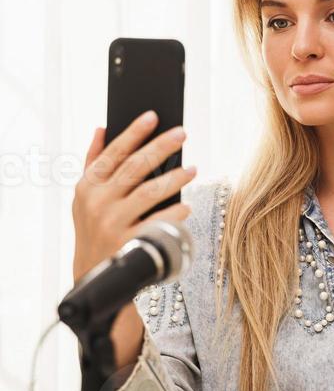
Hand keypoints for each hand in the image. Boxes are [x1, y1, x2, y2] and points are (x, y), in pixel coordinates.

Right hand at [72, 110, 195, 283]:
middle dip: (160, 147)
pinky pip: (158, 223)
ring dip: (174, 178)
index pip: (114, 153)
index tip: (153, 116)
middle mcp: (98, 203)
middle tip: (182, 133)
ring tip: (193, 169)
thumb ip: (92, 162)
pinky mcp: (129, 244)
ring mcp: (113, 224)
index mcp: (88, 186)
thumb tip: (101, 128)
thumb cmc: (93, 229)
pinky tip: (187, 207)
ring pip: (149, 192)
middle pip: (135, 167)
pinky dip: (175, 214)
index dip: (134, 133)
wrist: (92, 275)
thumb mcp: (84, 197)